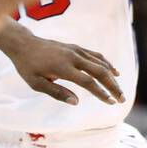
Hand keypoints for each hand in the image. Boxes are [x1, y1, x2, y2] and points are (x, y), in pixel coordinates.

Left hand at [0, 24, 123, 104]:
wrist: (24, 45)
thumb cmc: (28, 67)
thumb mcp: (37, 84)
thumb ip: (57, 92)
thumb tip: (76, 102)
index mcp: (63, 67)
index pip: (87, 81)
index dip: (100, 92)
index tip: (110, 102)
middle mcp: (73, 57)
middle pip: (99, 71)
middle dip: (112, 86)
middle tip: (121, 99)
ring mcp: (76, 50)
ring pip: (100, 63)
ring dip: (112, 77)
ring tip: (119, 90)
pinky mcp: (76, 48)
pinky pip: (96, 56)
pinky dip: (107, 64)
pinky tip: (114, 72)